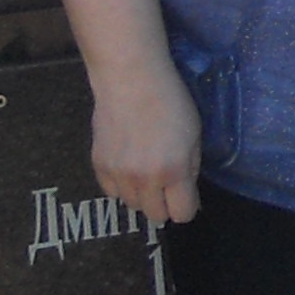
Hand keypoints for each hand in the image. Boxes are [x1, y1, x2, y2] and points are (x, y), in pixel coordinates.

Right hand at [92, 56, 203, 226]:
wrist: (131, 78)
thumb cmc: (170, 101)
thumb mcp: (194, 135)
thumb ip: (190, 169)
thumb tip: (186, 194)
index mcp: (173, 171)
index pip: (181, 214)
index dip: (187, 206)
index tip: (186, 195)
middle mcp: (145, 179)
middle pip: (156, 215)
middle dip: (165, 203)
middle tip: (166, 181)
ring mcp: (119, 174)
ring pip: (132, 205)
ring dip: (142, 194)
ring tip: (146, 169)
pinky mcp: (99, 166)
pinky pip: (112, 192)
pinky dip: (122, 185)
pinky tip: (128, 165)